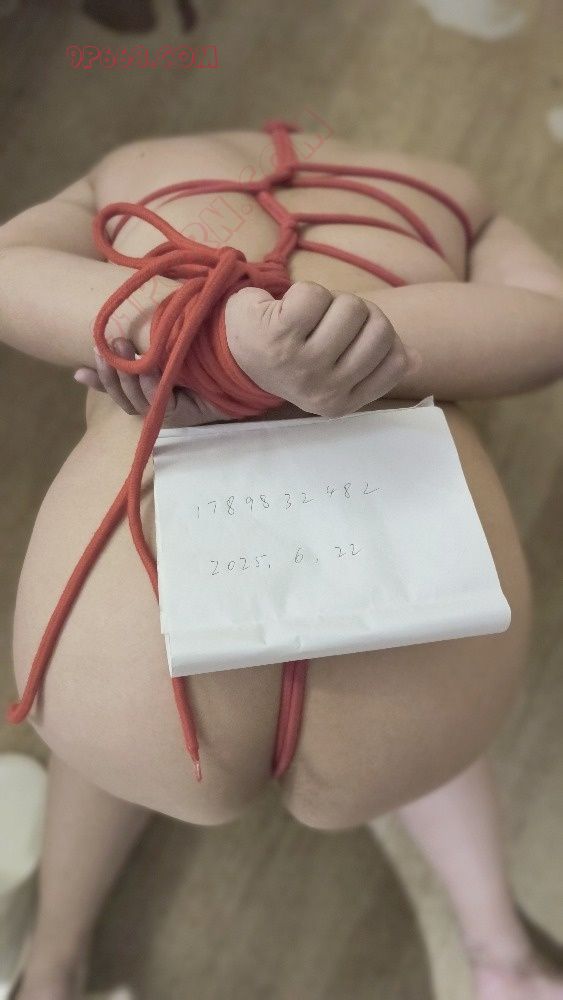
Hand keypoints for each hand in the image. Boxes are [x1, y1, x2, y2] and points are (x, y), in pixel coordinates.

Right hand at [73, 337, 233, 427]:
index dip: (100, 383)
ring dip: (126, 375)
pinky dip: (151, 384)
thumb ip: (148, 343)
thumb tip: (126, 333)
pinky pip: (160, 401)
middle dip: (111, 372)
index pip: (118, 392)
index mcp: (153, 393)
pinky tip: (147, 367)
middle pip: (125, 398)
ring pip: (138, 400)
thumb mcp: (173, 345)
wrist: (248, 365)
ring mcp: (171, 413)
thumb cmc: (210, 353)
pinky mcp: (185, 414)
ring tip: (121, 346)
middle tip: (103, 345)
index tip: (80, 370)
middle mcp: (160, 407)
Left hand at [225, 281, 421, 417]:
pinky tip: (285, 311)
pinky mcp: (280, 336)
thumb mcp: (336, 370)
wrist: (231, 353)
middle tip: (325, 324)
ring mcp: (302, 365)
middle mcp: (324, 390)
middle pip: (380, 326)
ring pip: (352, 307)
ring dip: (330, 301)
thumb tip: (417, 358)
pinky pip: (316, 295)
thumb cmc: (293, 354)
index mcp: (342, 404)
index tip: (348, 341)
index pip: (397, 359)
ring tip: (306, 319)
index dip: (378, 334)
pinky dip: (303, 292)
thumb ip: (378, 365)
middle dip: (356, 313)